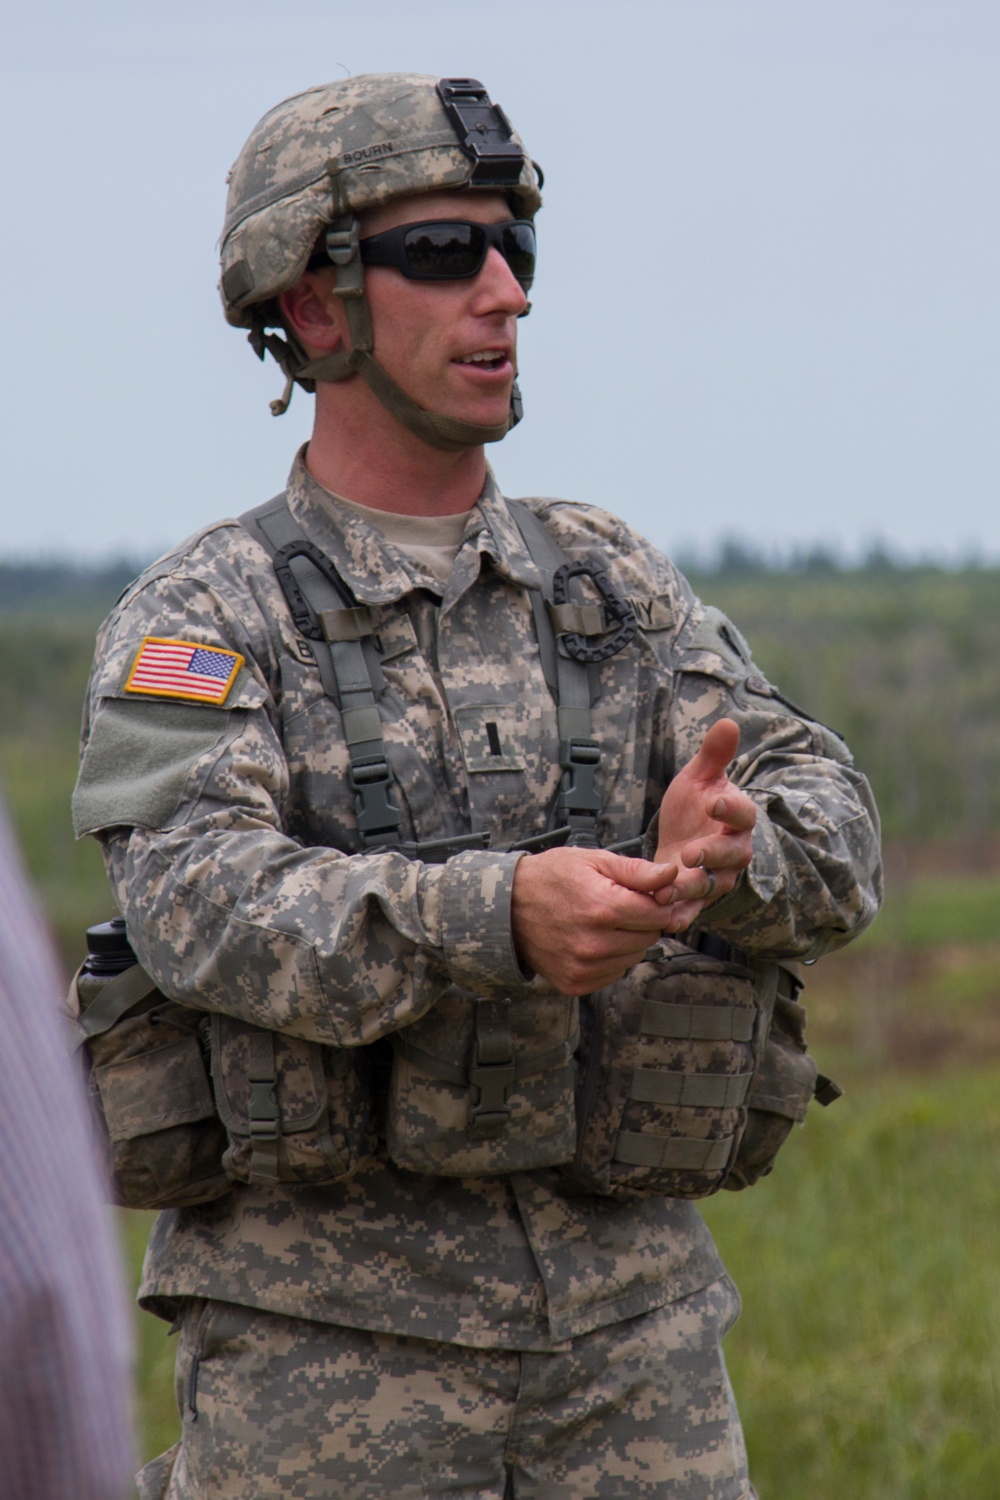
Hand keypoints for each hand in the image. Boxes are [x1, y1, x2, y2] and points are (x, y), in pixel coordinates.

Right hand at [511, 847, 678, 994]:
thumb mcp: (593, 861)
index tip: (643, 894)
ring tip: (602, 923)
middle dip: (642, 921)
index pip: (659, 914)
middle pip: (649, 937)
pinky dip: (611, 958)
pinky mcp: (575, 983)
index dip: (656, 901)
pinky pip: (614, 973)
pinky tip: (592, 940)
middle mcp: (594, 943)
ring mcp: (583, 967)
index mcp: (603, 908)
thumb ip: (636, 871)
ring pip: (634, 958)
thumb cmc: (552, 877)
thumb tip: (673, 875)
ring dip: (628, 941)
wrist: (507, 907)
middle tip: (618, 906)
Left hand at [653, 718, 755, 931]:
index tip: (713, 801)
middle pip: (730, 854)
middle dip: (711, 855)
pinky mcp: (700, 897)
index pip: (742, 812)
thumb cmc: (695, 805)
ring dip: (691, 889)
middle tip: (690, 854)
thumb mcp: (699, 777)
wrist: (684, 839)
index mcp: (737, 817)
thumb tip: (727, 721)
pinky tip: (666, 919)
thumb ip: (714, 755)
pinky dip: (682, 914)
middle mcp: (734, 849)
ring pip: (711, 884)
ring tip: (668, 891)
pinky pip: (695, 908)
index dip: (730, 808)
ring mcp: (719, 875)